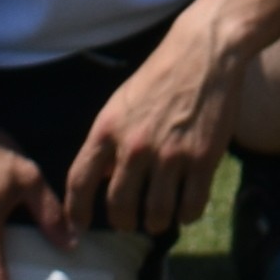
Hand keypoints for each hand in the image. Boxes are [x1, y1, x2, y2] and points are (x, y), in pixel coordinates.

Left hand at [62, 17, 247, 248]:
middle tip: (130, 223)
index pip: (79, 182)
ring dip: (157, 223)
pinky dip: (187, 215)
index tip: (79, 227)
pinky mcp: (202, 158)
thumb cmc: (159, 76)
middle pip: (119, 206)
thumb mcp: (120, 104)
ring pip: (157, 214)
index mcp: (107, 130)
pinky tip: (186, 209)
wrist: (203, 52)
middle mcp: (134, 146)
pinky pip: (191, 205)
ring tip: (159, 221)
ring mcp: (170, 154)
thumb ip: (108, 142)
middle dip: (124, 222)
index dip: (76, 212)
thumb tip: (101, 180)